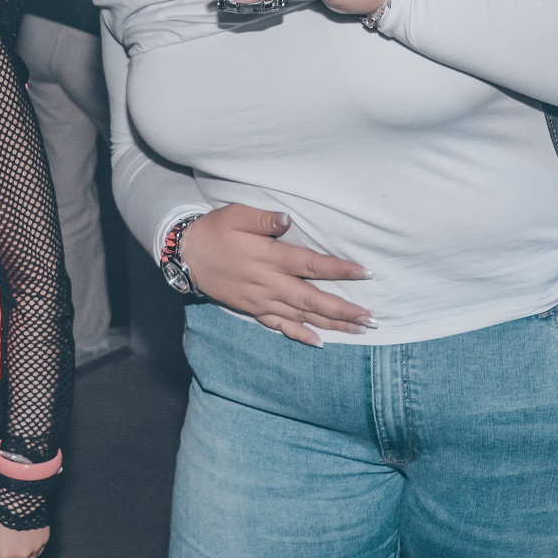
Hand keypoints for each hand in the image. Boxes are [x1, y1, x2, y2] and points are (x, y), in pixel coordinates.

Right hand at [180, 204, 373, 346]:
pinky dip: (299, 335)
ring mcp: (261, 300)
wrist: (186, 255)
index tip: (364, 274)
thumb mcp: (235, 215)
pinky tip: (319, 342)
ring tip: (358, 330)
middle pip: (312, 298)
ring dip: (331, 324)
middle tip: (371, 318)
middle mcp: (268, 282)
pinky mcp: (252, 309)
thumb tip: (288, 220)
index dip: (338, 270)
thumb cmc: (214, 230)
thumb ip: (263, 219)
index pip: (310, 264)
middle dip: (343, 309)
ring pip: (301, 315)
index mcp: (269, 257)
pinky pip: (279, 326)